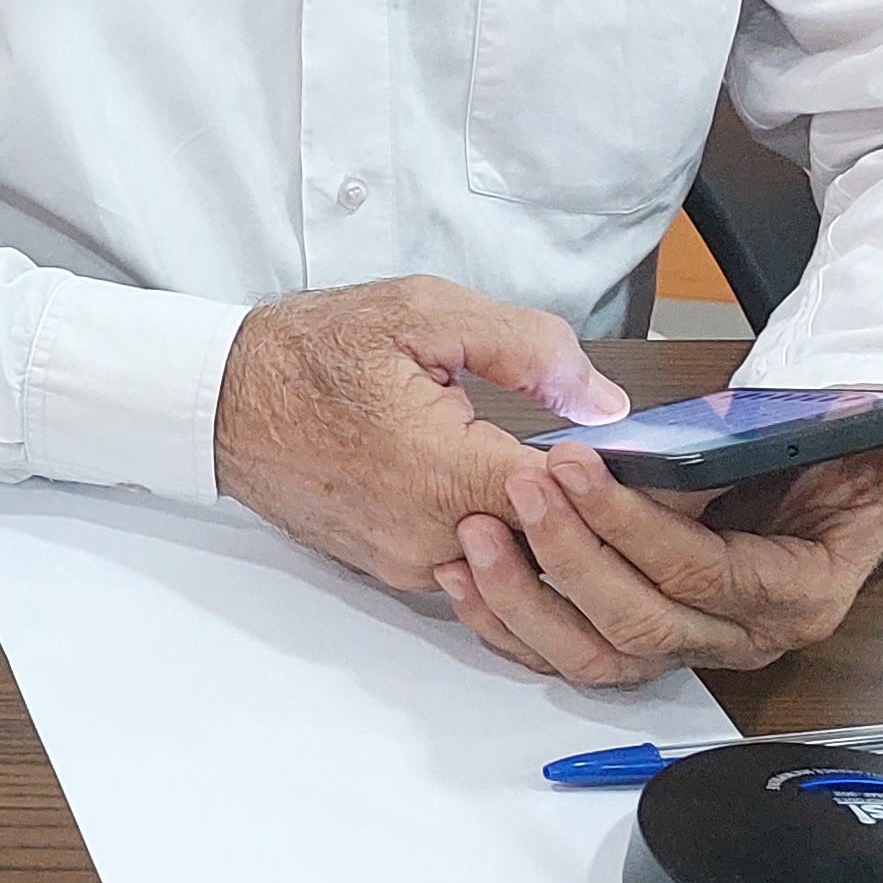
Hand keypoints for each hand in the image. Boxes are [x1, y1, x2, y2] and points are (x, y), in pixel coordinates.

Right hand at [214, 275, 630, 592]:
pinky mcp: (391, 572)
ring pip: (516, 568)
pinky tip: (521, 504)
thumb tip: (604, 401)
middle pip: (555, 550)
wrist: (217, 401)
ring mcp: (408, 564)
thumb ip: (526, 347)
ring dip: (552, 535)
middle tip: (653, 486)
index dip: (627, 488)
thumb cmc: (308, 352)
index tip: (666, 468)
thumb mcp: (421, 311)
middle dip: (602, 519)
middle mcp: (430, 536)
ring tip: (586, 492)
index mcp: (444, 471)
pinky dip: (506, 544)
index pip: (574, 507)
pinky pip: (473, 570)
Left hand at [436, 395, 882, 685]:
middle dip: (572, 552)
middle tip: (523, 480)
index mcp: (796, 594)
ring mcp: (679, 645)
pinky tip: (461, 569)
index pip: (705, 574)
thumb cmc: (828, 469)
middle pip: (641, 619)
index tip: (576, 465)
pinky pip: (557, 656)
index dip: (635, 525)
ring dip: (526, 596)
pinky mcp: (628, 642)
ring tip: (477, 528)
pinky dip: (502, 621)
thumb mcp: (873, 442)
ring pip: (592, 654)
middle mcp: (736, 636)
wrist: (807, 493)